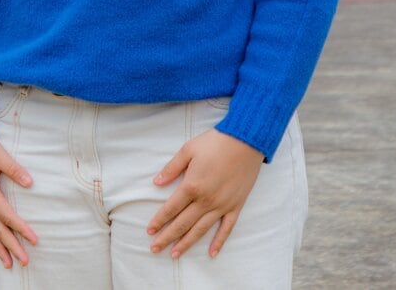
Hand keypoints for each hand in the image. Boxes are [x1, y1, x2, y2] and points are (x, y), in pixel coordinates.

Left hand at [148, 128, 263, 258]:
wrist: (246, 141)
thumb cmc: (215, 143)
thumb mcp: (188, 150)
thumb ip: (171, 168)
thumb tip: (156, 182)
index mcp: (192, 186)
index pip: (171, 208)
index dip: (159, 220)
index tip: (149, 231)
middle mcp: (206, 200)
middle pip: (183, 223)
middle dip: (167, 237)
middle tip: (155, 248)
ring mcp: (222, 205)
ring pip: (201, 230)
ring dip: (186, 243)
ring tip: (174, 254)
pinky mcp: (236, 206)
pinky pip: (226, 228)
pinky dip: (219, 242)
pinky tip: (212, 254)